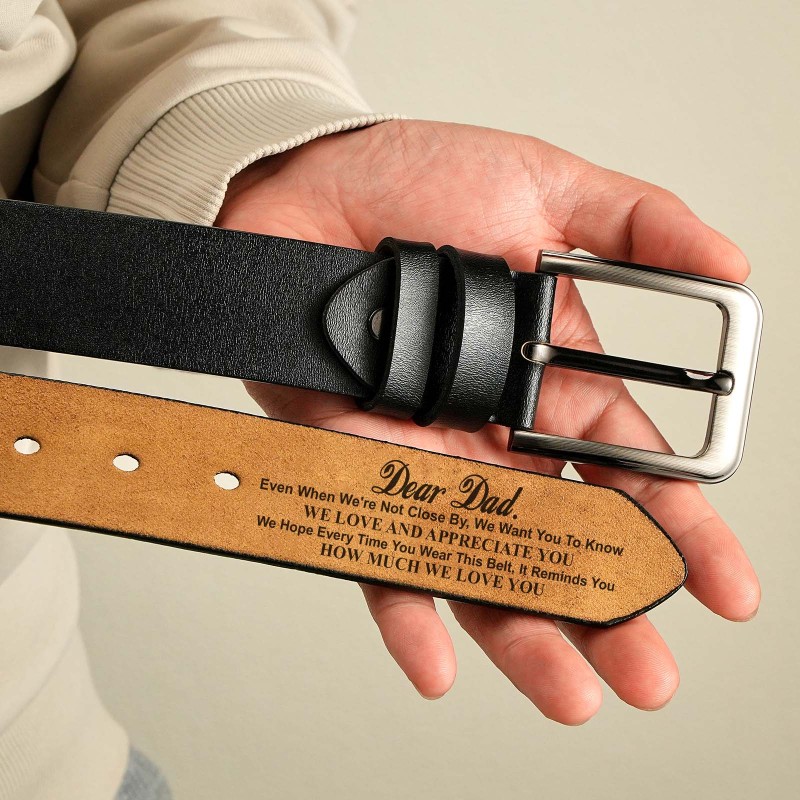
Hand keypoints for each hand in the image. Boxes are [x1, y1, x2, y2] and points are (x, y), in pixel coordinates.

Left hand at [215, 120, 758, 723]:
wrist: (304, 177)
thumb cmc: (416, 178)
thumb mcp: (546, 188)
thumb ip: (639, 228)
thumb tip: (732, 266)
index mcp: (548, 385)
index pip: (626, 472)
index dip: (677, 529)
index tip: (723, 587)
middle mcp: (488, 435)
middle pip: (556, 537)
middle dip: (606, 606)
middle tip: (646, 672)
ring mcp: (417, 456)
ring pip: (475, 560)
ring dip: (522, 628)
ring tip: (570, 692)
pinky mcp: (342, 461)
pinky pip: (371, 545)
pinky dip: (401, 603)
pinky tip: (436, 662)